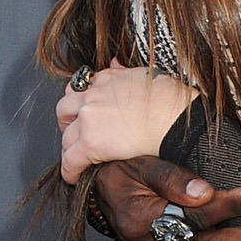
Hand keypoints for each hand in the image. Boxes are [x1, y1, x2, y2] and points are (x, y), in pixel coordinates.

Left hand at [58, 61, 195, 184]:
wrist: (176, 118)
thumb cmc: (172, 101)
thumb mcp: (146, 75)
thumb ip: (124, 72)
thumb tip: (115, 63)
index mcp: (107, 79)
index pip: (82, 89)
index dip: (81, 104)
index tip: (84, 114)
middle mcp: (94, 95)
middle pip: (65, 108)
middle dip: (68, 122)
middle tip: (76, 135)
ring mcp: (90, 118)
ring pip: (66, 136)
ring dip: (70, 147)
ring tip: (77, 159)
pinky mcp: (91, 142)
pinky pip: (70, 160)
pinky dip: (69, 170)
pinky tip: (74, 177)